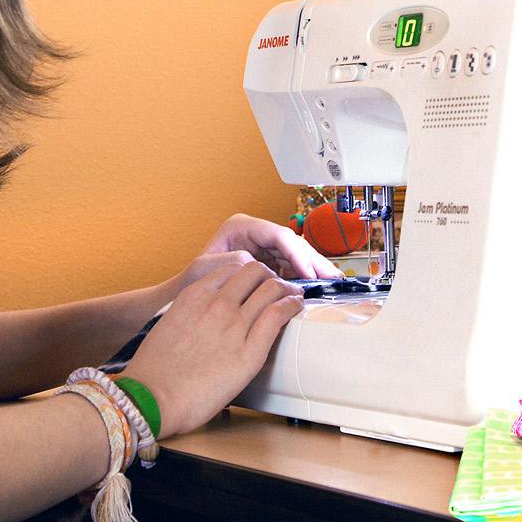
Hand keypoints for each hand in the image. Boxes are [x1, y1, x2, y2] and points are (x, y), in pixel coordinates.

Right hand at [124, 261, 304, 437]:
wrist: (152, 397)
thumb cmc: (154, 369)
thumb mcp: (169, 324)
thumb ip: (190, 312)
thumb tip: (202, 317)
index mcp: (195, 294)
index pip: (232, 268)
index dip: (248, 272)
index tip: (256, 280)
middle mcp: (216, 303)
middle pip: (254, 272)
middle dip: (269, 275)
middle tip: (277, 286)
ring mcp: (234, 325)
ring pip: (270, 289)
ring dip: (285, 287)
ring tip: (294, 293)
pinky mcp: (249, 351)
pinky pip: (277, 315)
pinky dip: (291, 305)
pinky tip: (296, 305)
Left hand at [192, 212, 343, 281]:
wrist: (186, 294)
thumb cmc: (192, 281)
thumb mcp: (205, 268)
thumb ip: (230, 262)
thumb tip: (256, 262)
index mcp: (241, 227)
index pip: (277, 235)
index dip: (297, 254)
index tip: (309, 275)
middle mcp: (255, 233)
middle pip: (292, 242)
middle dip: (313, 260)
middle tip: (333, 278)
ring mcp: (264, 247)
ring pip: (296, 254)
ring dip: (315, 268)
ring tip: (335, 282)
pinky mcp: (269, 262)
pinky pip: (292, 267)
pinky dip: (307, 277)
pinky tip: (321, 286)